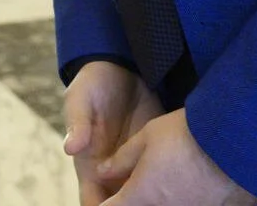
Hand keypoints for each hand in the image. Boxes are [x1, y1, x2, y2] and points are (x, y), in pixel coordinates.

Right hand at [62, 61, 163, 205]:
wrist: (123, 65)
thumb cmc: (95, 83)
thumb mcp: (81, 98)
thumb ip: (78, 123)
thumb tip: (70, 148)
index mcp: (90, 165)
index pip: (94, 201)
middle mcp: (113, 172)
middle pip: (122, 204)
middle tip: (155, 204)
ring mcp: (136, 165)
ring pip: (144, 197)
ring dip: (154, 201)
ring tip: (174, 201)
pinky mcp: (155, 155)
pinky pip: (161, 180)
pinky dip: (171, 190)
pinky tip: (186, 192)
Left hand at [99, 109, 256, 204]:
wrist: (238, 143)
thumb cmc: (187, 135)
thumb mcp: (148, 137)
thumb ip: (122, 159)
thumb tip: (102, 172)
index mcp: (140, 196)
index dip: (106, 203)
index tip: (109, 195)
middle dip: (136, 199)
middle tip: (147, 180)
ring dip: (162, 199)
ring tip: (171, 178)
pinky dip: (187, 199)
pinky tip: (194, 185)